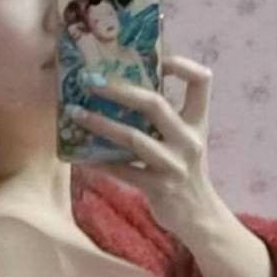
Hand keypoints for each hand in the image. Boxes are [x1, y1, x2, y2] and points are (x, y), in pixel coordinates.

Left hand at [69, 56, 217, 237]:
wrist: (199, 216)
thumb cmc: (184, 171)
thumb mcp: (184, 141)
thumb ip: (165, 119)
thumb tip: (122, 88)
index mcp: (197, 122)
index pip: (202, 81)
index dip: (182, 64)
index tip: (157, 60)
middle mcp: (189, 140)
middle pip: (155, 104)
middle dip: (119, 89)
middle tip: (91, 80)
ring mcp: (175, 164)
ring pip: (133, 137)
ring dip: (100, 124)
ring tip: (75, 113)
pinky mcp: (159, 187)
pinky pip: (123, 171)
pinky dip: (100, 162)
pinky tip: (80, 156)